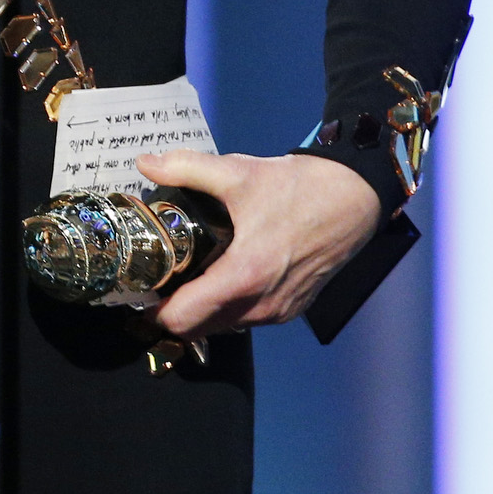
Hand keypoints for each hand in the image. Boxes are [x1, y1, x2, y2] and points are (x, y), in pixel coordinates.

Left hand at [135, 150, 384, 339]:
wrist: (353, 197)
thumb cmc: (297, 187)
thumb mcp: (237, 172)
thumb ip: (185, 168)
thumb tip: (144, 163)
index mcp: (243, 276)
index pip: (182, 319)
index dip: (153, 309)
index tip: (139, 287)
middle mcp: (260, 306)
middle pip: (197, 329)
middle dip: (171, 311)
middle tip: (156, 280)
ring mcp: (278, 312)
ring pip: (222, 327)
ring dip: (200, 311)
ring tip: (185, 276)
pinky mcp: (291, 310)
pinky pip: (245, 320)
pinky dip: (226, 309)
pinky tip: (219, 277)